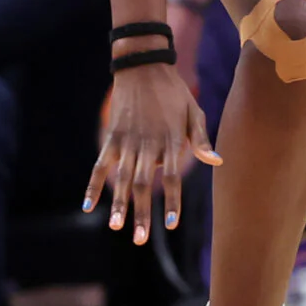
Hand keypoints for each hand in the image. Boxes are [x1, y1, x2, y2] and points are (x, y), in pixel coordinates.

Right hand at [85, 61, 220, 245]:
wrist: (143, 66)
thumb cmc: (174, 92)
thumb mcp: (194, 111)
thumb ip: (200, 139)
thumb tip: (217, 162)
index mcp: (171, 140)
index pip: (173, 177)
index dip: (173, 201)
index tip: (172, 224)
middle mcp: (148, 144)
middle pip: (145, 185)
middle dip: (143, 213)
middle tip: (140, 239)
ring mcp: (127, 141)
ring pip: (122, 179)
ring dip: (120, 205)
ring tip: (117, 227)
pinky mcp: (112, 137)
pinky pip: (100, 166)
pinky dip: (93, 185)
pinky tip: (89, 206)